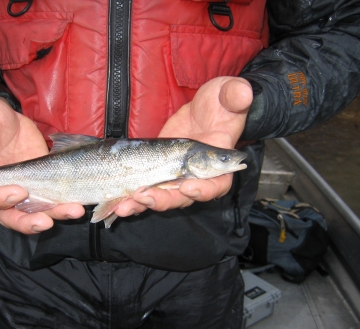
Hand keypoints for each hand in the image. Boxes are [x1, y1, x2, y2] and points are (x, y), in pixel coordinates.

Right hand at [0, 96, 83, 233]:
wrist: (6, 118)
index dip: (0, 199)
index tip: (18, 192)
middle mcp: (3, 190)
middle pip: (13, 216)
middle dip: (30, 221)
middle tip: (46, 220)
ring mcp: (26, 189)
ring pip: (39, 211)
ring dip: (56, 214)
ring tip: (75, 211)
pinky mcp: (46, 183)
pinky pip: (56, 199)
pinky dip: (68, 202)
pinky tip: (82, 202)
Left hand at [114, 76, 252, 216]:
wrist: (203, 109)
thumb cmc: (221, 102)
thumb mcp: (230, 94)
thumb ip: (235, 95)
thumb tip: (243, 92)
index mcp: (219, 165)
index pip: (216, 186)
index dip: (203, 190)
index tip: (187, 187)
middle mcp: (197, 177)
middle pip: (182, 198)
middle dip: (163, 200)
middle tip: (144, 196)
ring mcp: (176, 178)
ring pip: (161, 197)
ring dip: (142, 203)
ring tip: (124, 206)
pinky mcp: (157, 174)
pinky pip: (145, 190)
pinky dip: (131, 198)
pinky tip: (116, 203)